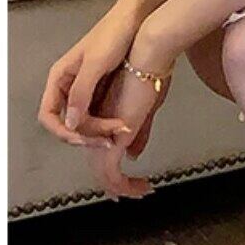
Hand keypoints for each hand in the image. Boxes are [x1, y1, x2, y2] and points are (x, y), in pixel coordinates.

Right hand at [38, 4, 141, 148]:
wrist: (137, 18)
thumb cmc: (114, 32)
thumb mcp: (96, 62)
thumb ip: (81, 92)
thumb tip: (69, 122)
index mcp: (60, 77)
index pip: (48, 115)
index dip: (61, 131)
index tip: (82, 138)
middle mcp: (69, 85)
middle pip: (67, 123)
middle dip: (86, 134)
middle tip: (108, 139)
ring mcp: (85, 89)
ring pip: (84, 122)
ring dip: (99, 132)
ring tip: (120, 132)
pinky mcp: (101, 91)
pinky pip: (98, 115)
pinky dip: (107, 124)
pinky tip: (121, 126)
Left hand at [84, 59, 173, 199]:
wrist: (148, 54)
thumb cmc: (150, 70)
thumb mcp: (146, 105)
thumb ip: (138, 131)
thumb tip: (133, 153)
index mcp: (98, 114)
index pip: (96, 148)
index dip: (110, 165)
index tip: (127, 175)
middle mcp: (93, 125)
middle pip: (97, 165)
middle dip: (115, 183)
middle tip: (135, 190)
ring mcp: (100, 133)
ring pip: (103, 174)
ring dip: (122, 188)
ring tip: (141, 191)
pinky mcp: (110, 138)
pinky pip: (111, 174)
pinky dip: (125, 185)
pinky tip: (141, 186)